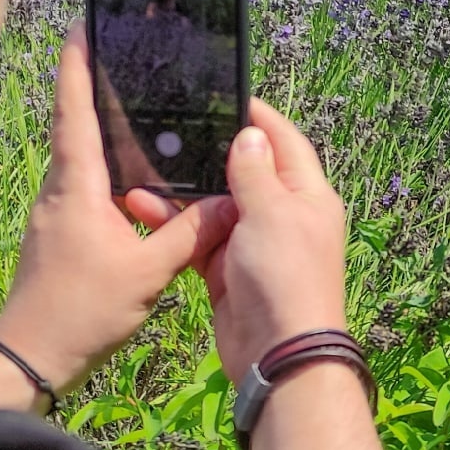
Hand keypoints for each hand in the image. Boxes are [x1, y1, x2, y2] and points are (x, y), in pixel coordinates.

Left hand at [0, 24, 236, 398]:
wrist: (30, 358)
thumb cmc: (82, 310)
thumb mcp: (148, 272)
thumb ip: (192, 232)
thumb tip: (233, 200)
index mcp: (76, 185)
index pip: (74, 111)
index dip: (77, 67)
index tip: (81, 27)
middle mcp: (61, 190)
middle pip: (77, 127)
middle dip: (98, 90)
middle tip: (127, 58)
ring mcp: (57, 214)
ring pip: (84, 161)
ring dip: (107, 135)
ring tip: (143, 112)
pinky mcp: (61, 236)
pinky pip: (90, 190)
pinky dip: (113, 175)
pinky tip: (141, 182)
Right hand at [129, 99, 346, 385]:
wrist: (278, 355)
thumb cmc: (285, 276)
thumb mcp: (272, 213)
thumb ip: (255, 172)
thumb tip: (250, 134)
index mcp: (307, 195)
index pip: (285, 141)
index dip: (259, 118)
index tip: (226, 94)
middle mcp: (283, 215)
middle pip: (245, 172)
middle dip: (209, 153)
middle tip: (172, 129)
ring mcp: (254, 244)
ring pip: (215, 206)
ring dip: (183, 191)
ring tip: (144, 169)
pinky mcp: (227, 270)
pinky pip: (199, 238)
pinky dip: (176, 225)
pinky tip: (142, 208)